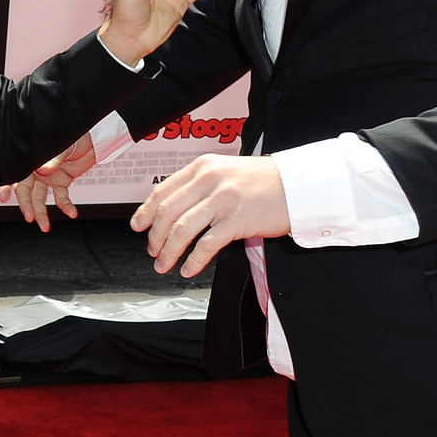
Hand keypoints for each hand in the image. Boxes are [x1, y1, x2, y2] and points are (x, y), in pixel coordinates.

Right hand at [0, 134, 98, 231]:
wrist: (92, 139)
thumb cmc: (71, 136)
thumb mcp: (60, 145)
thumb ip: (52, 159)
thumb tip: (44, 171)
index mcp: (31, 159)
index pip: (16, 174)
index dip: (7, 185)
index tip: (3, 197)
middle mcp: (36, 170)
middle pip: (26, 191)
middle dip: (27, 205)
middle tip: (29, 216)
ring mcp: (48, 178)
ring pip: (40, 199)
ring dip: (42, 213)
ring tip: (44, 226)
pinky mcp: (62, 182)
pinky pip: (61, 198)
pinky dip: (66, 206)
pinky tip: (71, 213)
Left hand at [130, 154, 289, 278]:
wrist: (298, 185)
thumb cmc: (264, 181)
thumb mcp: (226, 172)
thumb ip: (200, 185)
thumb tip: (174, 208)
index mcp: (202, 168)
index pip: (163, 191)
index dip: (146, 212)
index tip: (139, 226)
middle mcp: (209, 180)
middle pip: (168, 213)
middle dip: (155, 237)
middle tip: (153, 252)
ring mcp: (224, 199)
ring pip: (182, 229)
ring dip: (169, 252)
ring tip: (164, 265)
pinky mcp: (238, 219)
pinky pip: (207, 244)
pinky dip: (193, 260)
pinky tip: (189, 269)